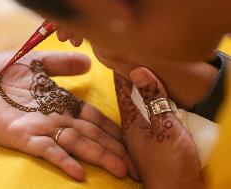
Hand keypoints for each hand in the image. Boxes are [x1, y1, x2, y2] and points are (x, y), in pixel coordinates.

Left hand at [0, 51, 137, 180]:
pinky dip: (64, 161)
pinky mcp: (23, 136)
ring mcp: (41, 129)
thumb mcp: (39, 64)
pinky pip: (47, 151)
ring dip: (99, 158)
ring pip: (76, 144)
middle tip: (136, 167)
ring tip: (121, 171)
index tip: (133, 141)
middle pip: (92, 136)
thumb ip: (63, 64)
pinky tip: (80, 174)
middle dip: (115, 150)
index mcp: (62, 104)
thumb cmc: (3, 71)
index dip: (114, 130)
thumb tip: (89, 62)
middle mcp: (56, 119)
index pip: (95, 119)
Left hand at [114, 67, 204, 188]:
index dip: (121, 72)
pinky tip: (152, 100)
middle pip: (129, 96)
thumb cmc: (171, 164)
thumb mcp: (165, 128)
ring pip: (138, 105)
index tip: (116, 55)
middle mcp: (133, 125)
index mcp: (131, 121)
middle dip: (129, 78)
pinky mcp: (152, 139)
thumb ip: (154, 101)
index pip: (123, 90)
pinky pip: (147, 115)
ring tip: (141, 74)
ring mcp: (141, 133)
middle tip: (130, 59)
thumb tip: (139, 71)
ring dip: (139, 90)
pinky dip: (149, 103)